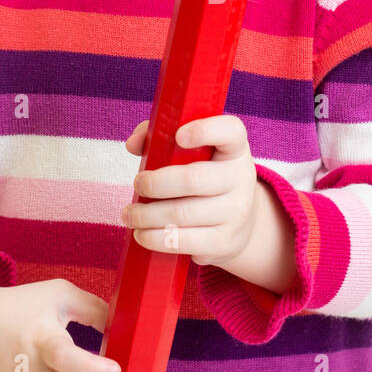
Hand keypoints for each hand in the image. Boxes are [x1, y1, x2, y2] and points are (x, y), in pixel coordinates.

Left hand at [121, 114, 258, 269]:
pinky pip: (183, 242)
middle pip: (194, 179)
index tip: (179, 136)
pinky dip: (155, 239)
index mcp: (234, 149)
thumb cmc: (204, 177)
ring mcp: (236, 213)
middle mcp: (241, 179)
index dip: (205, 130)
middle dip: (155, 183)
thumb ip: (160, 138)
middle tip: (138, 184)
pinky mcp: (224, 242)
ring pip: (183, 214)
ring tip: (130, 214)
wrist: (240, 223)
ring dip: (147, 215)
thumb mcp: (192, 154)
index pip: (230, 131)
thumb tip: (133, 144)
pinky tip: (142, 234)